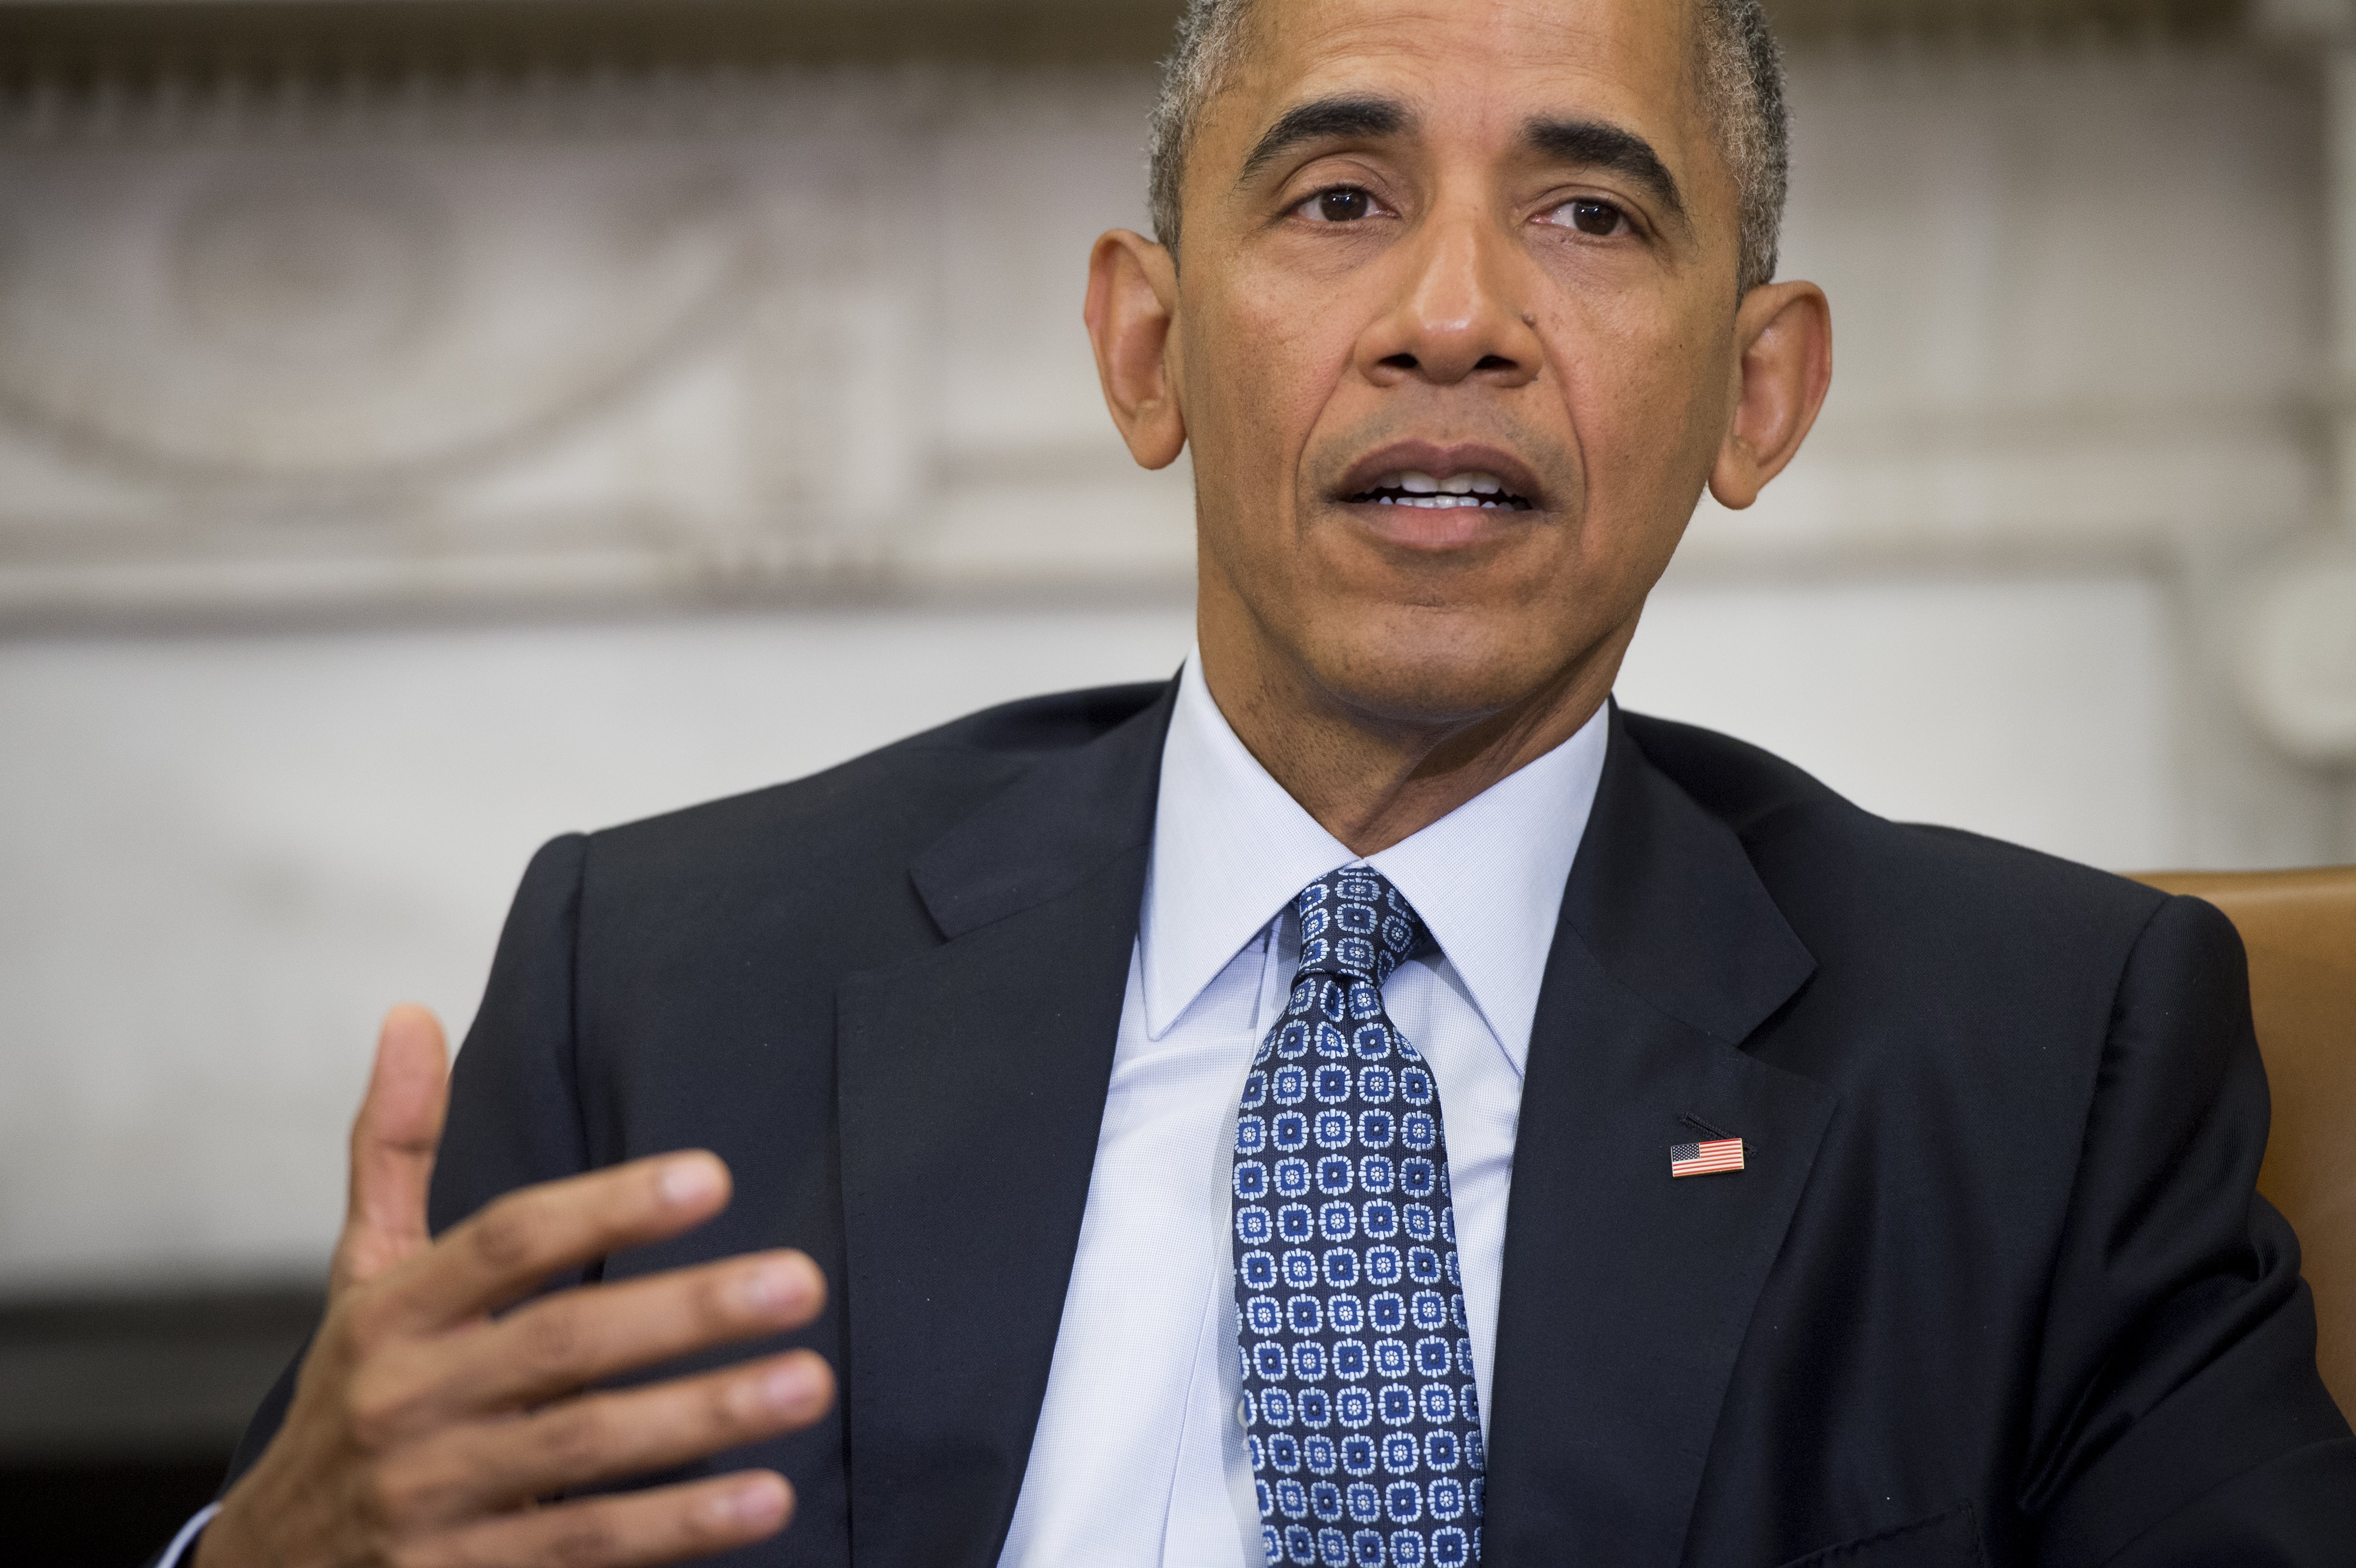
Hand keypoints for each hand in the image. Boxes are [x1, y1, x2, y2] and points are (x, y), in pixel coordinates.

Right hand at [195, 1005, 834, 1567]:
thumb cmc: (354, 1395)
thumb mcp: (359, 1276)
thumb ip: (394, 1150)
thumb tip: (409, 1013)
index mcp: (390, 1316)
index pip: (506, 1242)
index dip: (607, 1207)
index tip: (713, 1177)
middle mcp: (406, 1403)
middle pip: (560, 1345)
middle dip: (687, 1311)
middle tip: (801, 1282)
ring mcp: (433, 1500)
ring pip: (585, 1449)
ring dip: (707, 1418)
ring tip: (810, 1382)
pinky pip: (585, 1547)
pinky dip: (678, 1525)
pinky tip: (767, 1496)